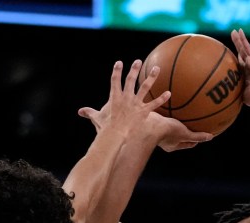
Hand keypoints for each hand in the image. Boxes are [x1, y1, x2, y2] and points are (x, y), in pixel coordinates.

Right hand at [78, 60, 211, 151]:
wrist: (115, 135)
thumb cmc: (106, 128)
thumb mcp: (97, 118)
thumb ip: (90, 113)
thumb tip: (80, 111)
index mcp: (115, 98)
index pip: (115, 81)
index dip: (116, 71)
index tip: (119, 63)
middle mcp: (126, 97)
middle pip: (131, 80)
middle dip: (134, 70)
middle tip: (138, 61)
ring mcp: (135, 103)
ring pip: (145, 87)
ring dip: (152, 77)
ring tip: (156, 68)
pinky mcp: (143, 111)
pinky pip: (154, 104)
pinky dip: (162, 99)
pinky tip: (169, 93)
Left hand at [231, 28, 249, 107]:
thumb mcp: (242, 94)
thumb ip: (236, 94)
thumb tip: (228, 100)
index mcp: (247, 74)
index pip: (240, 64)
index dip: (237, 58)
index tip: (233, 54)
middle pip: (242, 53)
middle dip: (238, 45)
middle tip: (233, 36)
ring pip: (244, 48)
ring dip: (239, 39)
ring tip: (235, 31)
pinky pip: (246, 47)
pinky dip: (243, 40)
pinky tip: (239, 32)